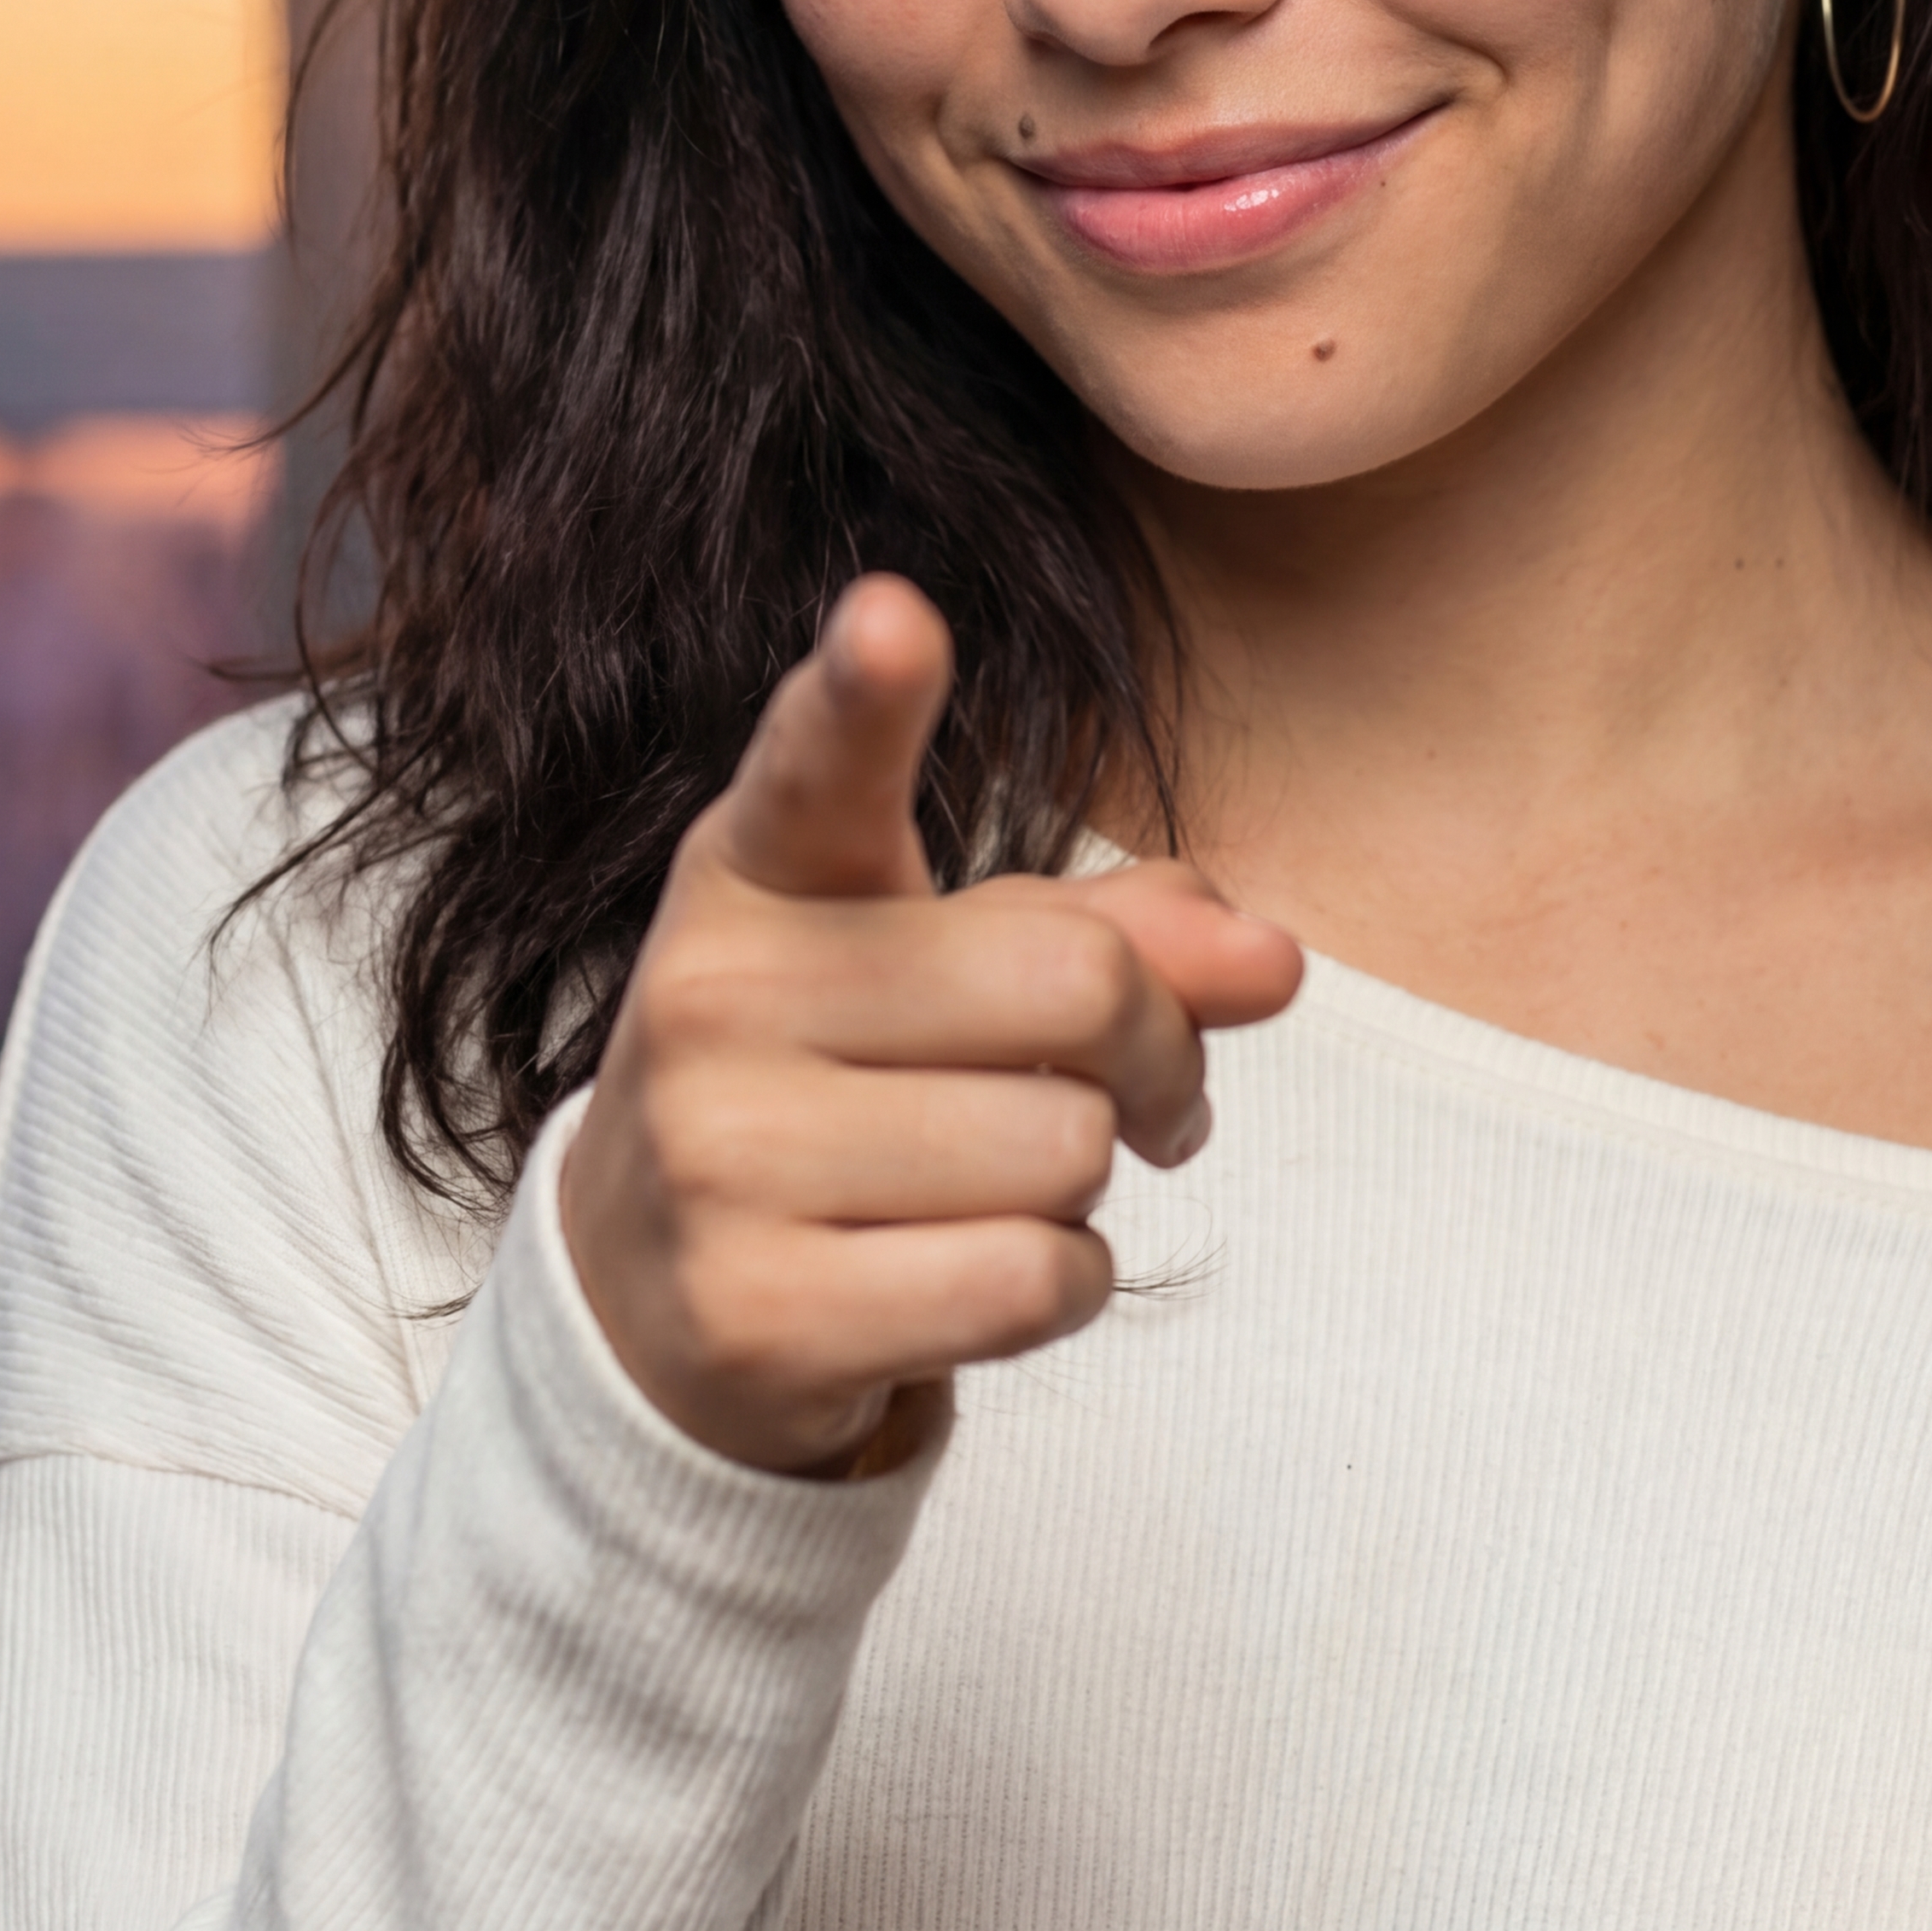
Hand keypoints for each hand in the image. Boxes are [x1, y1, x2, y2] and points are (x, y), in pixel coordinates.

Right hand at [560, 576, 1302, 1474]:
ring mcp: (716, 1160)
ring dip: (1084, 1186)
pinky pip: (1031, 1279)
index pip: (820, 763)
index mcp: (761, 870)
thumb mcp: (955, 971)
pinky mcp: (755, 1313)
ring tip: (991, 1189)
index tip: (895, 617)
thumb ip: (1119, 934)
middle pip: (1076, 985)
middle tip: (1130, 1095)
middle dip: (1153, 1051)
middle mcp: (712, 994)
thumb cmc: (847, 1090)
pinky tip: (968, 1275)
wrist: (656, 1301)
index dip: (866, 689)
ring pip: (1065, 1150)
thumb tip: (1274, 961)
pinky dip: (1058, 1285)